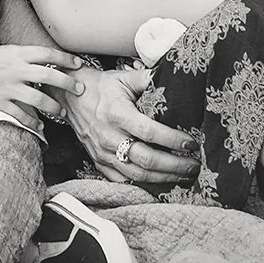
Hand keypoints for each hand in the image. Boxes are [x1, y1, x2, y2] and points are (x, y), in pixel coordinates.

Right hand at [0, 45, 82, 129]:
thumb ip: (17, 57)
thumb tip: (35, 64)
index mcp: (15, 52)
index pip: (48, 54)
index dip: (66, 58)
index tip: (78, 63)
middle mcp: (15, 69)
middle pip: (51, 76)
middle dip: (69, 83)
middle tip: (80, 89)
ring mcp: (7, 87)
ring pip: (40, 99)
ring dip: (55, 107)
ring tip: (63, 112)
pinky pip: (21, 115)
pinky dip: (33, 123)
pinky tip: (40, 127)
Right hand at [62, 66, 199, 186]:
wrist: (69, 98)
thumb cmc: (100, 87)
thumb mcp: (123, 78)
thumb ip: (148, 79)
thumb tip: (173, 78)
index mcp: (117, 113)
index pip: (149, 132)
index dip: (172, 140)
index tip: (191, 143)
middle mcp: (109, 136)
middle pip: (146, 159)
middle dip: (174, 166)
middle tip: (194, 165)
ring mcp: (102, 152)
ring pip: (136, 174)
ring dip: (164, 178)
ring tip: (184, 176)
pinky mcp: (98, 162)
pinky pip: (123, 180)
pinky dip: (143, 184)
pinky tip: (160, 183)